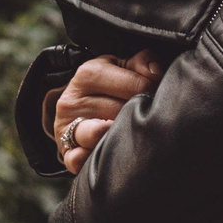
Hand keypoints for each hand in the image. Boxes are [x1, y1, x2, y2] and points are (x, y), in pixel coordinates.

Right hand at [52, 50, 162, 172]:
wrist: (80, 107)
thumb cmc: (108, 86)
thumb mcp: (122, 68)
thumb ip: (142, 63)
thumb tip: (155, 72)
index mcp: (88, 74)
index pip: (136, 85)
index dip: (153, 91)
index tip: (153, 94)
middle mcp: (73, 100)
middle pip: (122, 113)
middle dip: (138, 115)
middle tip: (143, 115)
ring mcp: (67, 128)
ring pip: (100, 135)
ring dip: (119, 136)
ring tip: (127, 132)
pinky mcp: (67, 153)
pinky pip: (80, 159)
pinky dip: (94, 157)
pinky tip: (107, 151)